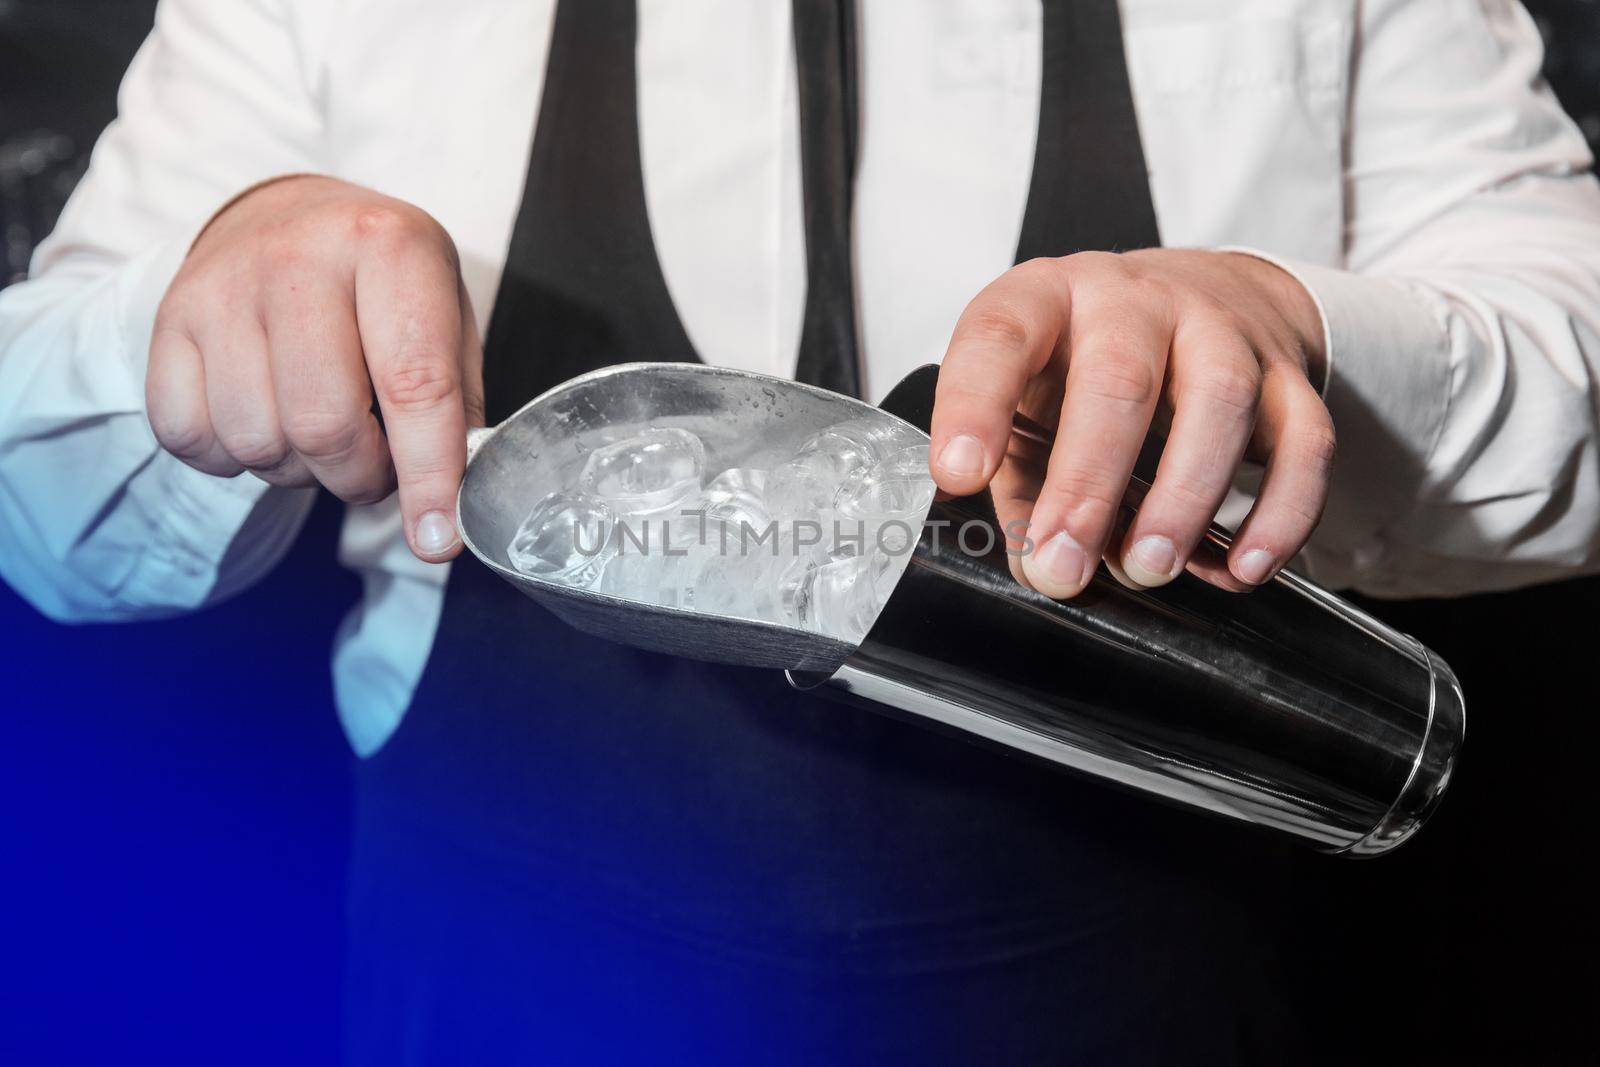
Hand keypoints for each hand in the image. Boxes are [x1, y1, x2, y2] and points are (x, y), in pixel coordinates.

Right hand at [147, 175, 483, 561]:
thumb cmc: (382, 282)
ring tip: (321, 433)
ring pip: (258, 442)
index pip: (414, 384)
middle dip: (360, 478)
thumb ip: (456, 409)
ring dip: (300, 472)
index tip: (436, 539)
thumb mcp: (446, 316)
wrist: (287, 214)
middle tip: (376, 467)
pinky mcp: (170, 320)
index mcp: (389, 247)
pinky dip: (233, 460)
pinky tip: (266, 421)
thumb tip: (447, 509)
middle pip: (323, 426)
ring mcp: (223, 288)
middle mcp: (299, 259)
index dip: (429, 475)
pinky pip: (192, 438)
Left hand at [929, 249, 1332, 596]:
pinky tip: (1243, 566)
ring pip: (1221, 400)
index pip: (1001, 336)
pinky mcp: (1288, 376)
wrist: (1204, 292)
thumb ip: (1017, 478)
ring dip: (1185, 498)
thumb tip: (1033, 562)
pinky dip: (1281, 513)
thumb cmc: (1091, 358)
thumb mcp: (1029, 396)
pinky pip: (1305, 442)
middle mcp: (1137, 302)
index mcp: (1049, 298)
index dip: (975, 404)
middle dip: (1088, 482)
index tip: (959, 474)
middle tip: (1063, 564)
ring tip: (1148, 566)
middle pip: (1120, 378)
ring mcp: (1223, 331)